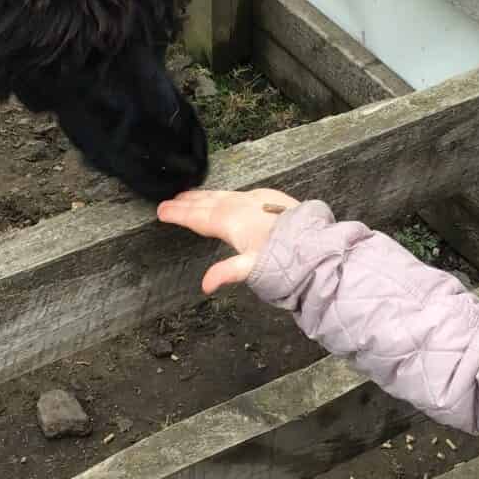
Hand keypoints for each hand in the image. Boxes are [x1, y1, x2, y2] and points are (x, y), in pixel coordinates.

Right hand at [156, 187, 299, 293]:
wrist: (316, 245)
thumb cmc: (285, 260)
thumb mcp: (253, 268)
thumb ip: (227, 272)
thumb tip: (205, 285)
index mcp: (231, 221)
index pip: (199, 217)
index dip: (179, 214)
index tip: (162, 211)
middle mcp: (241, 206)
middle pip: (208, 203)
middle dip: (187, 202)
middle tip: (169, 201)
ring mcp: (256, 200)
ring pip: (223, 195)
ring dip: (204, 196)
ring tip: (189, 196)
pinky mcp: (269, 199)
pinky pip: (238, 193)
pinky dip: (224, 194)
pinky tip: (224, 195)